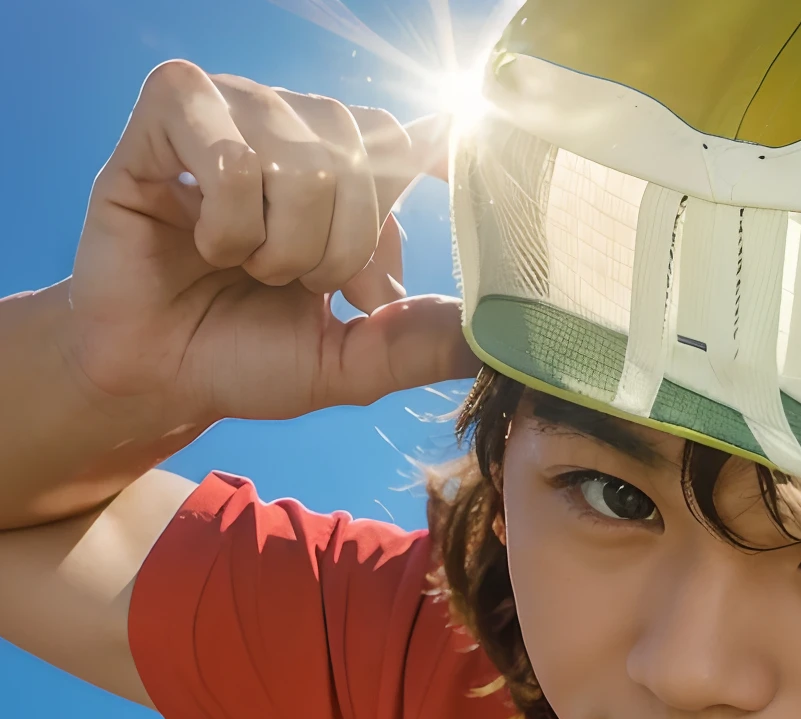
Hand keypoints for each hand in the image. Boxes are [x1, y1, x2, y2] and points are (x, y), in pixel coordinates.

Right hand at [66, 60, 476, 424]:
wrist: (157, 376)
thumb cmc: (249, 356)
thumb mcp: (353, 363)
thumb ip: (420, 345)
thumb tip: (496, 340)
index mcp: (351, 176)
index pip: (412, 138)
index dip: (446, 147)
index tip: (460, 174)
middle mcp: (299, 127)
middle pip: (364, 163)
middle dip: (336, 252)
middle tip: (291, 284)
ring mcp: (237, 111)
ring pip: (302, 164)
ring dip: (277, 246)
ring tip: (242, 264)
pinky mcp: (170, 112)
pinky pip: (231, 156)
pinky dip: (227, 223)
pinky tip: (201, 241)